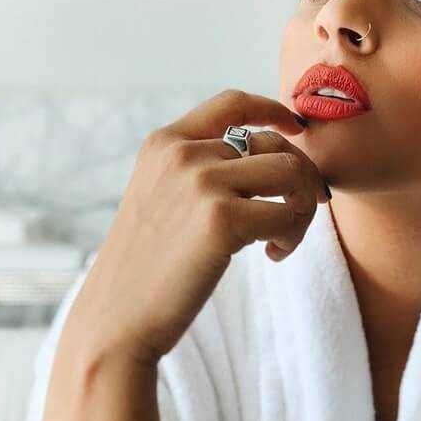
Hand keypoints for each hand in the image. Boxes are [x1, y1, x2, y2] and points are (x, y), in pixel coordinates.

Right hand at [64, 89, 327, 366]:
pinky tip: (272, 255)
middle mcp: (183, 153)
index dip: (273, 110)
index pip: (233, 103)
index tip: (295, 128)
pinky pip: (288, 215)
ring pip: (292, 174)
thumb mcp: (159, 198)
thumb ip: (199, 171)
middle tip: (299, 213)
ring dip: (301, 209)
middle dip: (301, 178)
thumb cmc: (147, 268)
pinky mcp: (223, 219)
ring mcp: (202, 182)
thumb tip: (270, 159)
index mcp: (165, 143)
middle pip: (275, 145)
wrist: (118, 317)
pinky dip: (292, 236)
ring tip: (282, 239)